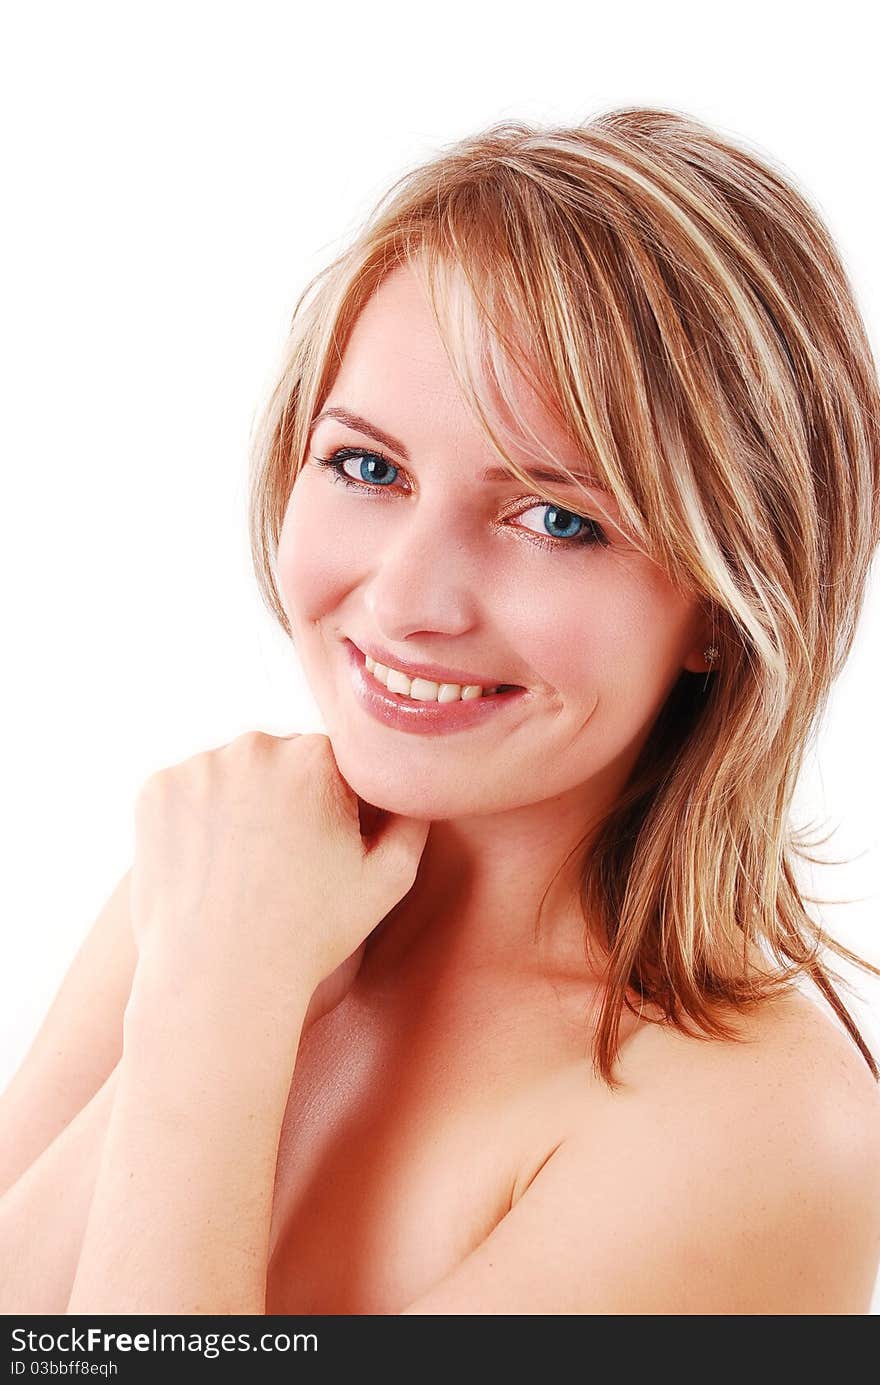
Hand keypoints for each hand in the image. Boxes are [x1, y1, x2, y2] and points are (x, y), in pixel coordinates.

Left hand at [129, 731, 428, 1003]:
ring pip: (232, 773)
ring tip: (245, 868)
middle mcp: (253, 746)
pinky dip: (197, 816)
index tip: (327, 852)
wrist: (218, 982)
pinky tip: (211, 863)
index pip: (337, 764)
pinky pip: (187, 790)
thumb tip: (415, 786)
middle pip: (282, 761)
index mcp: (316, 756)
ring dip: (241, 804)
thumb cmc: (309, 935)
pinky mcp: (155, 790)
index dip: (339, 808)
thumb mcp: (388, 880)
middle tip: (285, 863)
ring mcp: (197, 766)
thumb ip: (413, 820)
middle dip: (289, 799)